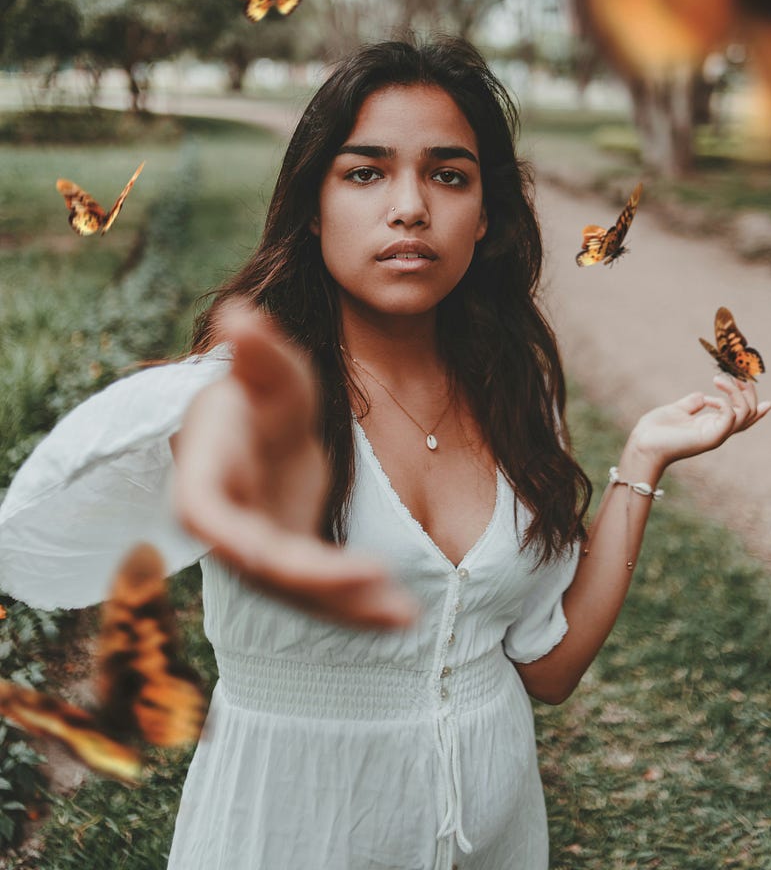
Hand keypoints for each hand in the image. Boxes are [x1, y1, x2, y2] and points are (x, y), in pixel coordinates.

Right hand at [171, 302, 416, 629]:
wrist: (265, 428)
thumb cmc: (259, 392)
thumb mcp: (266, 368)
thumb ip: (256, 350)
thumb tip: (238, 313)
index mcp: (206, 478)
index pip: (206, 517)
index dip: (236, 540)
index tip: (270, 557)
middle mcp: (228, 528)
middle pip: (265, 565)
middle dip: (316, 580)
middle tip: (375, 583)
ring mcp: (259, 553)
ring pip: (300, 592)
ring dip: (349, 608)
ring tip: (405, 615)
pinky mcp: (292, 566)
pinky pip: (323, 593)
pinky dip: (359, 606)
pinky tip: (404, 615)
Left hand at [622, 375, 770, 479]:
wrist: (642, 445)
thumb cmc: (656, 431)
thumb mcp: (677, 411)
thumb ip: (692, 404)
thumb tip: (702, 396)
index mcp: (712, 426)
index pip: (742, 420)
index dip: (758, 411)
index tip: (770, 403)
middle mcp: (718, 431)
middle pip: (749, 415)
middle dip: (748, 393)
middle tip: (737, 377)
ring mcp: (716, 436)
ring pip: (744, 413)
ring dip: (736, 392)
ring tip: (718, 379)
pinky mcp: (710, 438)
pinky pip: (729, 418)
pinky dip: (724, 403)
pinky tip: (707, 399)